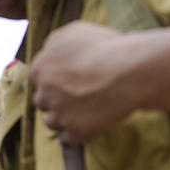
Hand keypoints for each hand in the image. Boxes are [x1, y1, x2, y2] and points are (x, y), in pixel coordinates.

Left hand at [31, 20, 136, 144]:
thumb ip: (54, 43)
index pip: (39, 79)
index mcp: (40, 69)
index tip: (72, 80)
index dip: (56, 80)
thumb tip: (47, 51)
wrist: (130, 71)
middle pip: (43, 101)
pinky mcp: (75, 131)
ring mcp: (58, 114)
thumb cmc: (106, 47)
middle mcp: (44, 93)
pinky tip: (91, 123)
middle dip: (58, 100)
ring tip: (86, 110)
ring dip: (65, 118)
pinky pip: (69, 138)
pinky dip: (78, 133)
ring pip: (52, 122)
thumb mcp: (75, 31)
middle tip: (81, 95)